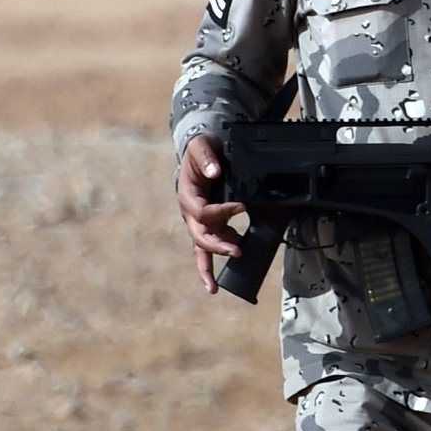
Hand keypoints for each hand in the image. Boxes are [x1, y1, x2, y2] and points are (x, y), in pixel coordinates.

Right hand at [176, 134, 243, 291]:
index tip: (243, 206)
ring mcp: (200, 221)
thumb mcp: (201, 147)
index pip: (204, 212)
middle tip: (237, 251)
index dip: (223, 211)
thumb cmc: (199, 151)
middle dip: (218, 246)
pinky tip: (216, 282)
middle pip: (201, 236)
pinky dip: (210, 264)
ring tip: (219, 282)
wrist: (200, 154)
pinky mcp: (210, 224)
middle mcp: (191, 213)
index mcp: (187, 196)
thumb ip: (207, 158)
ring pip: (204, 246)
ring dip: (214, 260)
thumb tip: (215, 172)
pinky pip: (208, 247)